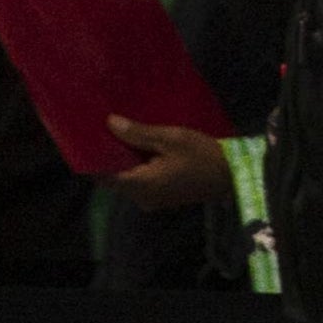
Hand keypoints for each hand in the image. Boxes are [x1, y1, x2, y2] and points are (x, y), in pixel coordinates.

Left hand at [105, 118, 230, 209]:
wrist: (232, 176)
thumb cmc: (203, 156)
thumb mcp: (172, 139)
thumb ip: (138, 133)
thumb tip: (109, 123)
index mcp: (140, 184)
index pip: (102, 174)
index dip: (93, 156)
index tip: (90, 136)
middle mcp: (140, 197)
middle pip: (113, 178)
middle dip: (109, 156)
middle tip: (106, 131)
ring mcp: (150, 200)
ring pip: (126, 180)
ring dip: (124, 161)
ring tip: (124, 136)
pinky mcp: (161, 198)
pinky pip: (139, 182)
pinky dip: (137, 168)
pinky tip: (143, 150)